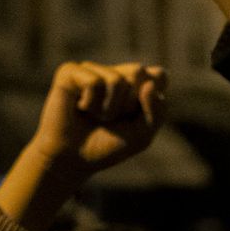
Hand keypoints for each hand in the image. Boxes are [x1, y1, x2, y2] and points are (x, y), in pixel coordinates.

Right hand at [30, 61, 168, 176]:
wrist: (73, 160)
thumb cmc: (108, 146)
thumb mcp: (142, 135)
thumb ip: (156, 112)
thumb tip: (149, 85)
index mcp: (136, 83)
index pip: (159, 76)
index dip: (150, 100)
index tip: (134, 117)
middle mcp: (115, 71)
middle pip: (139, 72)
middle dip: (128, 104)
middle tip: (112, 118)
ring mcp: (92, 69)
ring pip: (116, 80)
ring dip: (107, 109)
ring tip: (95, 116)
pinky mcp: (70, 72)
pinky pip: (93, 82)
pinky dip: (90, 103)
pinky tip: (80, 108)